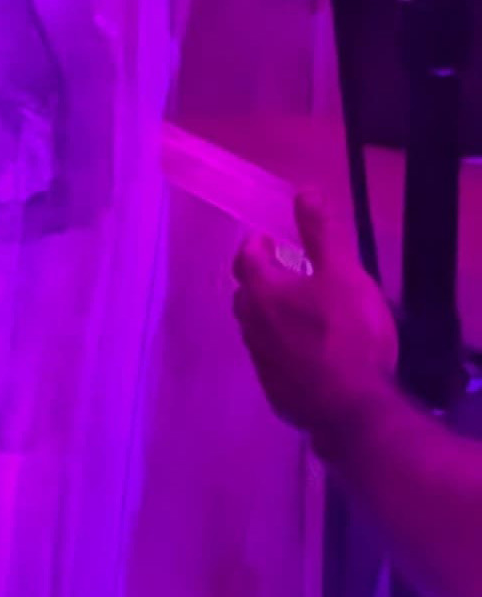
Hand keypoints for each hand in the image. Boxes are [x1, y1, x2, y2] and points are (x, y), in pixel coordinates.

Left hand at [234, 190, 397, 444]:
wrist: (351, 406)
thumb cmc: (349, 333)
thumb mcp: (344, 274)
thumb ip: (322, 234)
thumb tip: (304, 190)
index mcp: (262, 291)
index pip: (246, 257)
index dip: (258, 245)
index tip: (271, 239)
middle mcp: (250, 323)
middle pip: (246, 292)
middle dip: (260, 278)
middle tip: (286, 273)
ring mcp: (260, 359)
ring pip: (255, 326)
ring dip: (269, 314)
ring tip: (296, 310)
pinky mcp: (274, 389)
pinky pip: (272, 358)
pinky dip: (282, 347)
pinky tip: (304, 352)